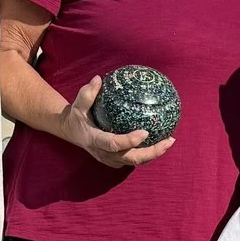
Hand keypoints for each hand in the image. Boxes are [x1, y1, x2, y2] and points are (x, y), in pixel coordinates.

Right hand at [59, 76, 175, 169]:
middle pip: (130, 158)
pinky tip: (159, 142)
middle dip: (151, 152)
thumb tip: (98, 79)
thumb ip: (87, 93)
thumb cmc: (76, 115)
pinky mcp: (115, 160)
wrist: (70, 131)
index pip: (113, 144)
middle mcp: (103, 153)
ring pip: (134, 161)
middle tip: (168, 141)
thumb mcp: (78, 104)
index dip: (129, 141)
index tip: (145, 132)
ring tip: (169, 141)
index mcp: (94, 140)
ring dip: (153, 154)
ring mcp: (110, 159)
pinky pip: (133, 159)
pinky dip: (147, 154)